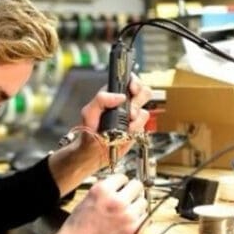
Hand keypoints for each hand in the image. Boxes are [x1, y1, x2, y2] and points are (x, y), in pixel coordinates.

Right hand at [33, 174, 146, 233]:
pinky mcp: (132, 229)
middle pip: (137, 185)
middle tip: (129, 196)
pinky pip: (144, 217)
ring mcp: (126, 215)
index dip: (121, 182)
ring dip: (137, 205)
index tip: (122, 186)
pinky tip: (129, 220)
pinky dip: (139, 218)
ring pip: (143, 201)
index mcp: (102, 190)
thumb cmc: (79, 225)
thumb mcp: (87, 199)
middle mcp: (116, 200)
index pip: (122, 177)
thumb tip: (117, 185)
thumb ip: (103, 190)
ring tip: (128, 210)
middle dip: (133, 190)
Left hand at [48, 75, 151, 195]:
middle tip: (129, 111)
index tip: (133, 89)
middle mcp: (124, 104)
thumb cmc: (88, 132)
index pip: (128, 81)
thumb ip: (101, 99)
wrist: (92, 153)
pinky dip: (137, 127)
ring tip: (126, 124)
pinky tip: (127, 132)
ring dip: (136, 116)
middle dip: (138, 100)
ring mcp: (131, 116)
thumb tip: (119, 96)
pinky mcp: (136, 128)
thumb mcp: (88, 113)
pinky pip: (144, 123)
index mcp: (112, 96)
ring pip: (145, 108)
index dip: (134, 82)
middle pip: (143, 91)